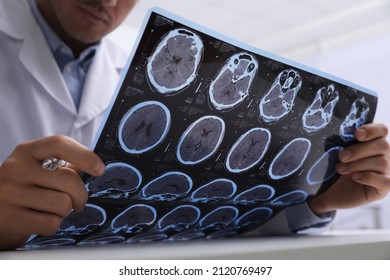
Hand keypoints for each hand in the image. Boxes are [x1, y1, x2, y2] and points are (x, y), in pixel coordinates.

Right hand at [0, 135, 104, 249]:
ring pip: (63, 204)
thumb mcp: (39, 169)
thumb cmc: (25, 188)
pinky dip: (53, 224)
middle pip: (69, 180)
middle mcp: (16, 168)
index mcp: (27, 151)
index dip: (85, 156)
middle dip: (80, 195)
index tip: (100, 169)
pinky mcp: (9, 217)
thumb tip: (97, 167)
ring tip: (54, 210)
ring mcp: (10, 193)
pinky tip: (42, 219)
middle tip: (78, 201)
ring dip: (65, 211)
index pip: (59, 144)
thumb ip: (65, 166)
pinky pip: (51, 223)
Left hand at [308, 123, 389, 214]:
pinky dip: (368, 177)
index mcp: (373, 143)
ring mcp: (387, 172)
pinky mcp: (384, 187)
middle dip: (359, 150)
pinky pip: (384, 181)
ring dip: (358, 165)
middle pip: (382, 145)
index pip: (381, 130)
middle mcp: (384, 155)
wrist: (335, 193)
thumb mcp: (333, 157)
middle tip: (341, 156)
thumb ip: (334, 145)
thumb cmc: (337, 171)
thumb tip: (321, 136)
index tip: (357, 134)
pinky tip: (355, 177)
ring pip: (382, 162)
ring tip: (341, 169)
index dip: (372, 129)